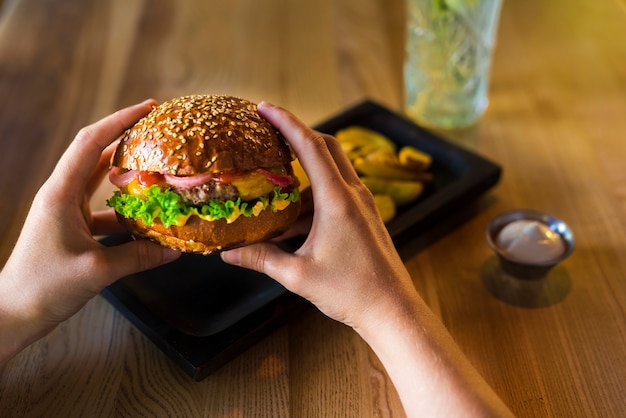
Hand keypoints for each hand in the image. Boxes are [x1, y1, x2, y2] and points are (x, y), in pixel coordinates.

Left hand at [0, 100, 179, 361]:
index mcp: (60, 194)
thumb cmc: (44, 288)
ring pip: (100, 181)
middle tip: (158, 130)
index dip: (119, 121)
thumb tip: (174, 249)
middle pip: (96, 154)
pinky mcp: (72, 228)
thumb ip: (139, 256)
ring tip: (157, 167)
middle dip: (126, 138)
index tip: (148, 107)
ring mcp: (65, 211)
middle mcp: (61, 195)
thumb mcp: (98, 271)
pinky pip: (103, 208)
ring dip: (126, 172)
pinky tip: (147, 217)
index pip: (91, 143)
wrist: (14, 313)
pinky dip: (125, 208)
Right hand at [221, 101, 416, 330]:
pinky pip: (339, 191)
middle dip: (298, 133)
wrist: (392, 310)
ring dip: (306, 167)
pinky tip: (294, 217)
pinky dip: (315, 192)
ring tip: (276, 181)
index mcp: (337, 200)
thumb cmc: (350, 292)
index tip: (264, 107)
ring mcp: (364, 204)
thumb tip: (228, 253)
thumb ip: (261, 259)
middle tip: (269, 130)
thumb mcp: (298, 275)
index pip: (310, 146)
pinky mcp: (366, 216)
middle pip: (327, 146)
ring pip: (334, 169)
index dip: (286, 121)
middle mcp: (354, 194)